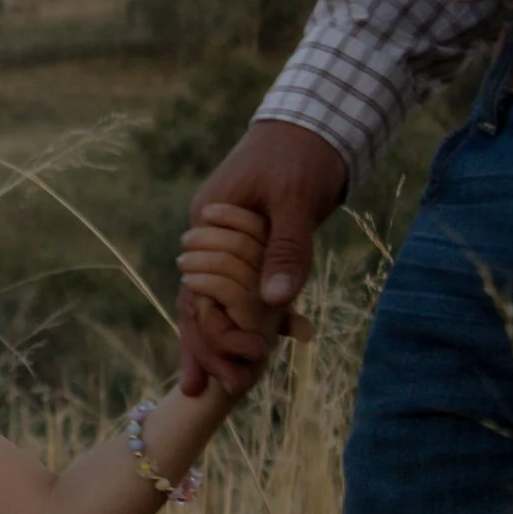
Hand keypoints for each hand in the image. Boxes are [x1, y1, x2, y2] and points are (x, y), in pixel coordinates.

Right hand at [181, 120, 346, 395]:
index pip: (196, 292)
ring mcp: (229, 243)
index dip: (207, 336)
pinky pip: (245, 287)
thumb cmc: (300, 154)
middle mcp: (210, 238)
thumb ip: (286, 250)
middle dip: (210, 350)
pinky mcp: (253, 245)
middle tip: (222, 392)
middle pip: (200, 304)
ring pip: (219, 300)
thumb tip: (275, 305)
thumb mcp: (295, 200)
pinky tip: (276, 339)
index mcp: (207, 224)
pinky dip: (256, 314)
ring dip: (228, 340)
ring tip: (233, 383)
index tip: (223, 372)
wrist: (315, 121)